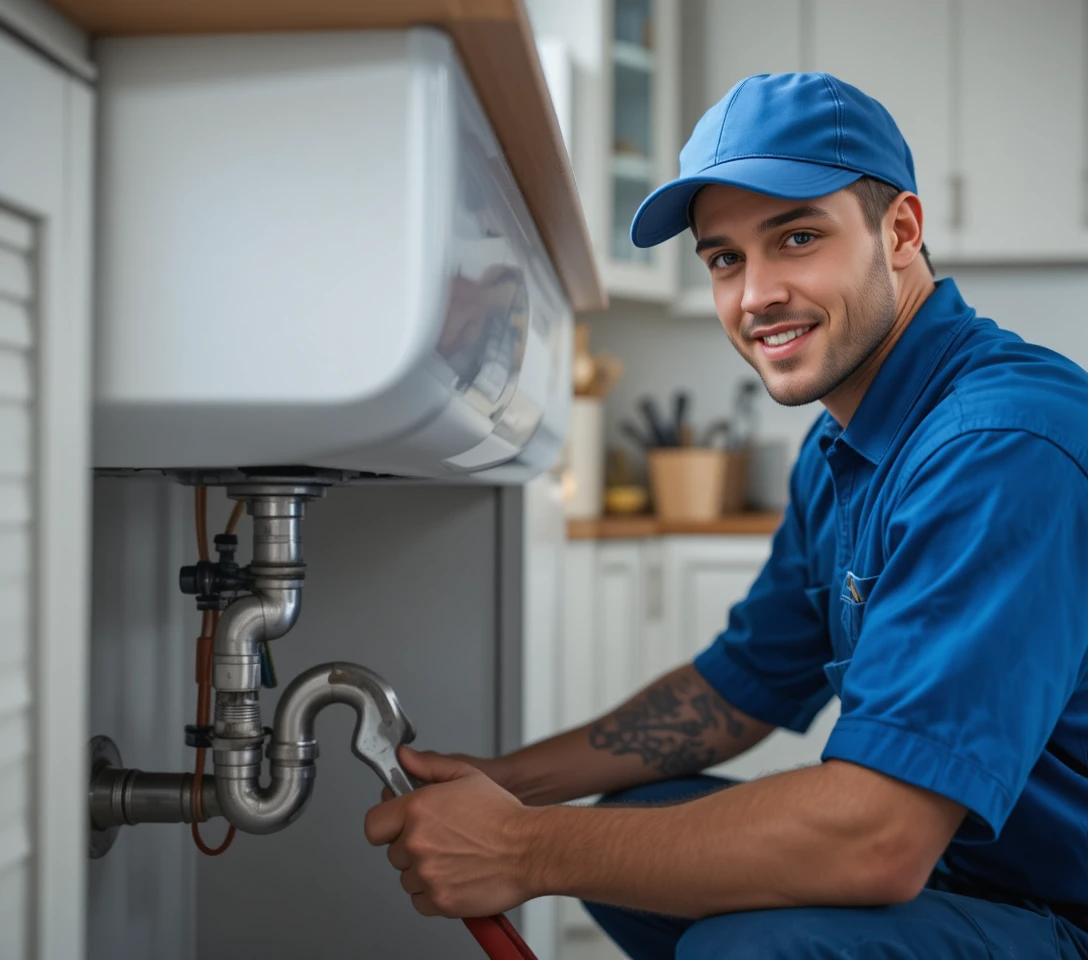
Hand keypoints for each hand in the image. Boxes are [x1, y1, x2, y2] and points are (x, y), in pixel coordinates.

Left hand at [364, 746, 538, 917]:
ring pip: (407, 878)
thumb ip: (428, 766)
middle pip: (393, 852)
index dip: (385, 825)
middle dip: (412, 847)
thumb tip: (405, 758)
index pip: (373, 825)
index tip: (396, 826)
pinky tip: (455, 876)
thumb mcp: (466, 775)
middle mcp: (417, 842)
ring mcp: (427, 874)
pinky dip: (434, 894)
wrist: (530, 849)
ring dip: (423, 871)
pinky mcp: (439, 901)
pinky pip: (420, 901)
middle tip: (441, 839)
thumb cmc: (503, 815)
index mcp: (418, 809)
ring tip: (453, 857)